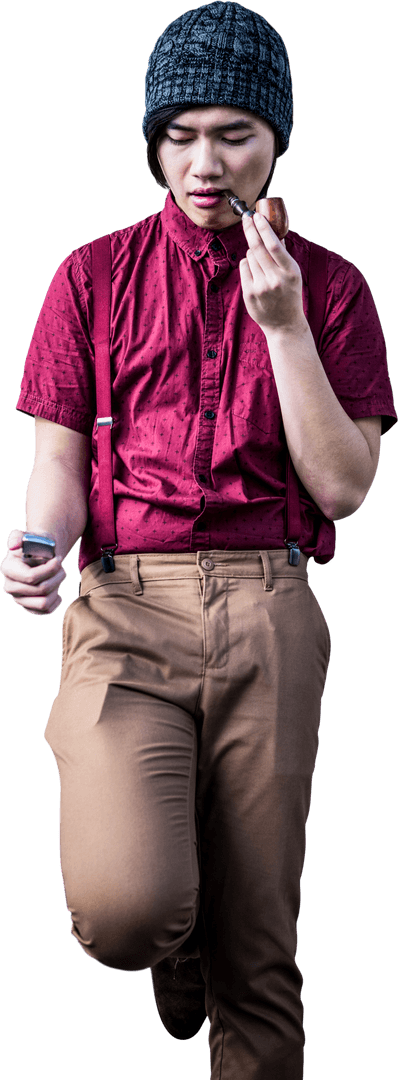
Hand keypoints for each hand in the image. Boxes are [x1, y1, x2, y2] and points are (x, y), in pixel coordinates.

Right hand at [1, 529, 66, 614]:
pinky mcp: (29, 607)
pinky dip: (56, 599)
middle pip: (41, 589)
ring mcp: (19, 599)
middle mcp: (10, 586)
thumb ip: (18, 537)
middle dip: (57, 577)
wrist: (40, 554)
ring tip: (60, 576)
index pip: (31, 577)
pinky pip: (47, 610)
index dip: (50, 569)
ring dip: (57, 587)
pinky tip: (57, 588)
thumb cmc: (36, 544)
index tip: (59, 559)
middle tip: (61, 567)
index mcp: (8, 569)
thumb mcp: (28, 536)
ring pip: (44, 603)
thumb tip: (14, 545)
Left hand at [240, 211, 306, 333]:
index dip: (263, 228)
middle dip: (250, 230)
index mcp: (290, 271)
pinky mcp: (249, 294)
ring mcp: (260, 287)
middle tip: (246, 218)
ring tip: (261, 263)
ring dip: (253, 252)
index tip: (256, 215)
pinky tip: (255, 272)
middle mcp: (275, 279)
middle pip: (257, 247)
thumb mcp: (293, 274)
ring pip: (249, 256)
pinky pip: (244, 268)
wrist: (284, 324)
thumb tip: (275, 231)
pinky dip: (248, 264)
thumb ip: (283, 254)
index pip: (273, 245)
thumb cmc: (289, 294)